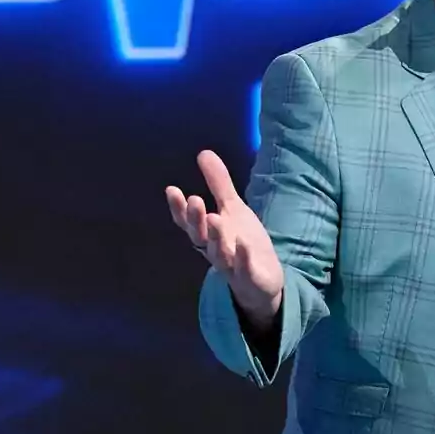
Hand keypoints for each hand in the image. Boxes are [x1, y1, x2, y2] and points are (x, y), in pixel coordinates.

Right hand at [165, 150, 284, 329]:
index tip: (172, 189)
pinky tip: (244, 245)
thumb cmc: (242, 242)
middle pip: (200, 237)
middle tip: (195, 200)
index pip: (188, 222)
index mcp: (208, 234)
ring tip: (215, 218)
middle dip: (196, 219)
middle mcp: (214, 250)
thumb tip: (203, 152)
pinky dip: (243, 259)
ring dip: (216, 237)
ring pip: (218, 254)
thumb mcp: (233, 209)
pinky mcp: (250, 278)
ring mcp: (231, 266)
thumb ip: (218, 184)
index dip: (179, 208)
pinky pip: (244, 269)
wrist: (263, 281)